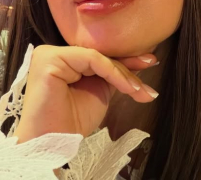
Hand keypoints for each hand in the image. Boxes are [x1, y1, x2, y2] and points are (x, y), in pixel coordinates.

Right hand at [14, 45, 158, 142]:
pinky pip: (92, 59)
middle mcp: (55, 53)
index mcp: (65, 60)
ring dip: (123, 74)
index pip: (100, 57)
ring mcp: (50, 54)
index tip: (150, 62)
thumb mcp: (99, 91)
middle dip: (128, 70)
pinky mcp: (50, 59)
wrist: (51, 146)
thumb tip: (142, 63)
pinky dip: (113, 72)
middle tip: (147, 85)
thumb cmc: (71, 122)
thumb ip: (113, 74)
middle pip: (100, 56)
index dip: (127, 61)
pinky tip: (127, 87)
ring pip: (98, 57)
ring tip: (138, 90)